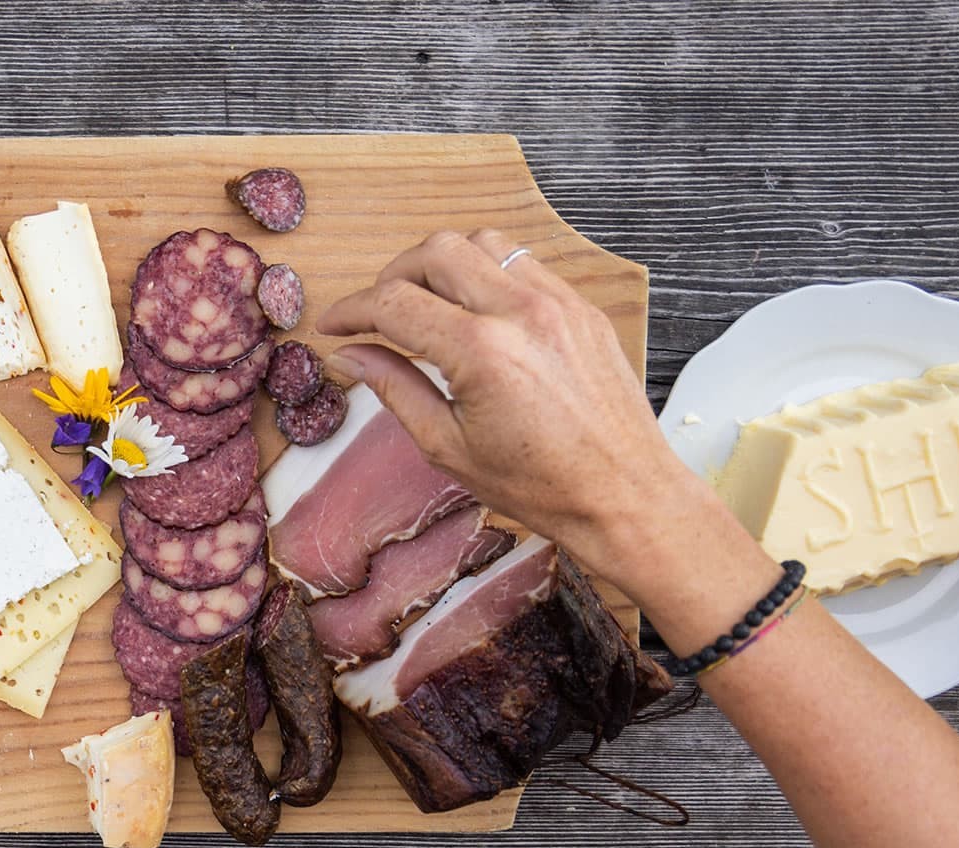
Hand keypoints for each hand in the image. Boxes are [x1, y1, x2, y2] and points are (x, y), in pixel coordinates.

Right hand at [319, 228, 726, 591]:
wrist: (623, 494)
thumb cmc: (540, 485)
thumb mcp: (448, 447)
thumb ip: (394, 389)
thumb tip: (349, 356)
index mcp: (481, 352)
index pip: (394, 303)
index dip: (351, 310)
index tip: (334, 325)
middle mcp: (521, 312)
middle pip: (436, 251)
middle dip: (393, 275)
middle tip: (377, 313)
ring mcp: (559, 302)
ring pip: (483, 242)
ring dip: (443, 264)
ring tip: (427, 304)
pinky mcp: (582, 307)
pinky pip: (524, 264)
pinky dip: (488, 274)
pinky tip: (476, 312)